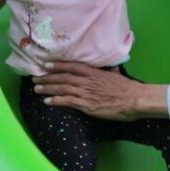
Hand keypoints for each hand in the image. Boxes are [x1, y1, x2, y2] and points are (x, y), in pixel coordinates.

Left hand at [32, 62, 169, 120]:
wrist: (134, 99)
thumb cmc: (128, 88)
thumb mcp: (117, 75)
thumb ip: (110, 71)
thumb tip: (111, 68)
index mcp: (94, 72)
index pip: (71, 66)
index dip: (57, 65)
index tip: (46, 65)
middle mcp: (87, 81)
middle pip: (63, 77)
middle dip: (47, 77)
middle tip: (35, 78)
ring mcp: (86, 93)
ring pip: (62, 89)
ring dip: (48, 88)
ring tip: (36, 88)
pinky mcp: (86, 105)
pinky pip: (67, 101)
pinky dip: (56, 101)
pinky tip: (47, 102)